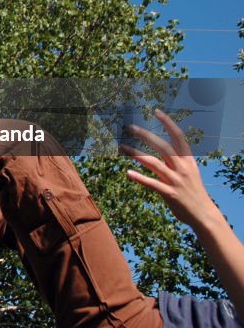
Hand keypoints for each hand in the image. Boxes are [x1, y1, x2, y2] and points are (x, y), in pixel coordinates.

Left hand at [120, 109, 219, 226]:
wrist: (204, 215)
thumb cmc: (194, 192)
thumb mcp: (190, 173)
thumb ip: (177, 162)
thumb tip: (163, 150)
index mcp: (188, 161)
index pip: (179, 137)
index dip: (168, 123)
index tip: (156, 111)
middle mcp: (183, 168)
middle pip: (163, 146)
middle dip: (146, 135)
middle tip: (130, 127)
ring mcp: (176, 181)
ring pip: (153, 163)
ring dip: (136, 153)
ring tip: (122, 147)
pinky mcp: (170, 193)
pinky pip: (152, 183)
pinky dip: (139, 178)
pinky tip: (128, 173)